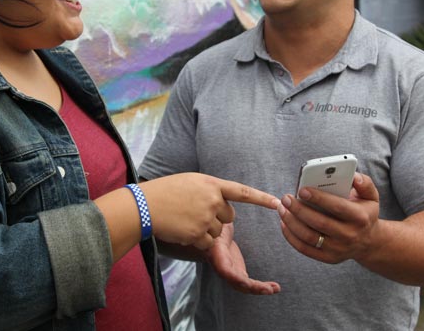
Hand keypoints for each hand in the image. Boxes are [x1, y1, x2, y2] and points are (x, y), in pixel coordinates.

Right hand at [140, 173, 278, 249]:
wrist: (145, 206)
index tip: (277, 202)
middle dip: (216, 218)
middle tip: (195, 211)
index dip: (261, 198)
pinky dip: (197, 240)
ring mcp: (206, 217)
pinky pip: (207, 243)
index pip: (242, 192)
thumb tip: (222, 200)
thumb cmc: (165, 191)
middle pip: (229, 217)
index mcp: (212, 184)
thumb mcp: (191, 181)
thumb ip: (210, 189)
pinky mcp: (198, 234)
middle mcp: (213, 200)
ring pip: (217, 232)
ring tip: (185, 219)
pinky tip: (183, 230)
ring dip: (205, 229)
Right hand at [206, 223, 279, 294]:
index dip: (234, 277)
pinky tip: (275, 287)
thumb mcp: (219, 217)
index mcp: (216, 251)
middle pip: (235, 281)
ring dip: (258, 289)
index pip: (223, 268)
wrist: (207, 227)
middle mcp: (221, 264)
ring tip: (275, 288)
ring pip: (242, 285)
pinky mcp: (237, 270)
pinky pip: (247, 282)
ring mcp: (229, 269)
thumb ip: (225, 219)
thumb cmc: (214, 218)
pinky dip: (260, 286)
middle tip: (268, 288)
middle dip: (251, 287)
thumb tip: (231, 212)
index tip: (248, 282)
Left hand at [277, 172, 379, 262]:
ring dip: (291, 222)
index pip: (337, 207)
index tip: (301, 190)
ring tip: (282, 208)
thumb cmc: (364, 212)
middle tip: (286, 198)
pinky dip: (291, 236)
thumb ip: (363, 183)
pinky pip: (305, 249)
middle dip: (299, 210)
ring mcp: (338, 249)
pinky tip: (284, 223)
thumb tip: (353, 176)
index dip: (319, 198)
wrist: (369, 242)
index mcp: (360, 218)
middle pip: (320, 223)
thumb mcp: (371, 196)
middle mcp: (350, 235)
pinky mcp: (328, 258)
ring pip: (309, 237)